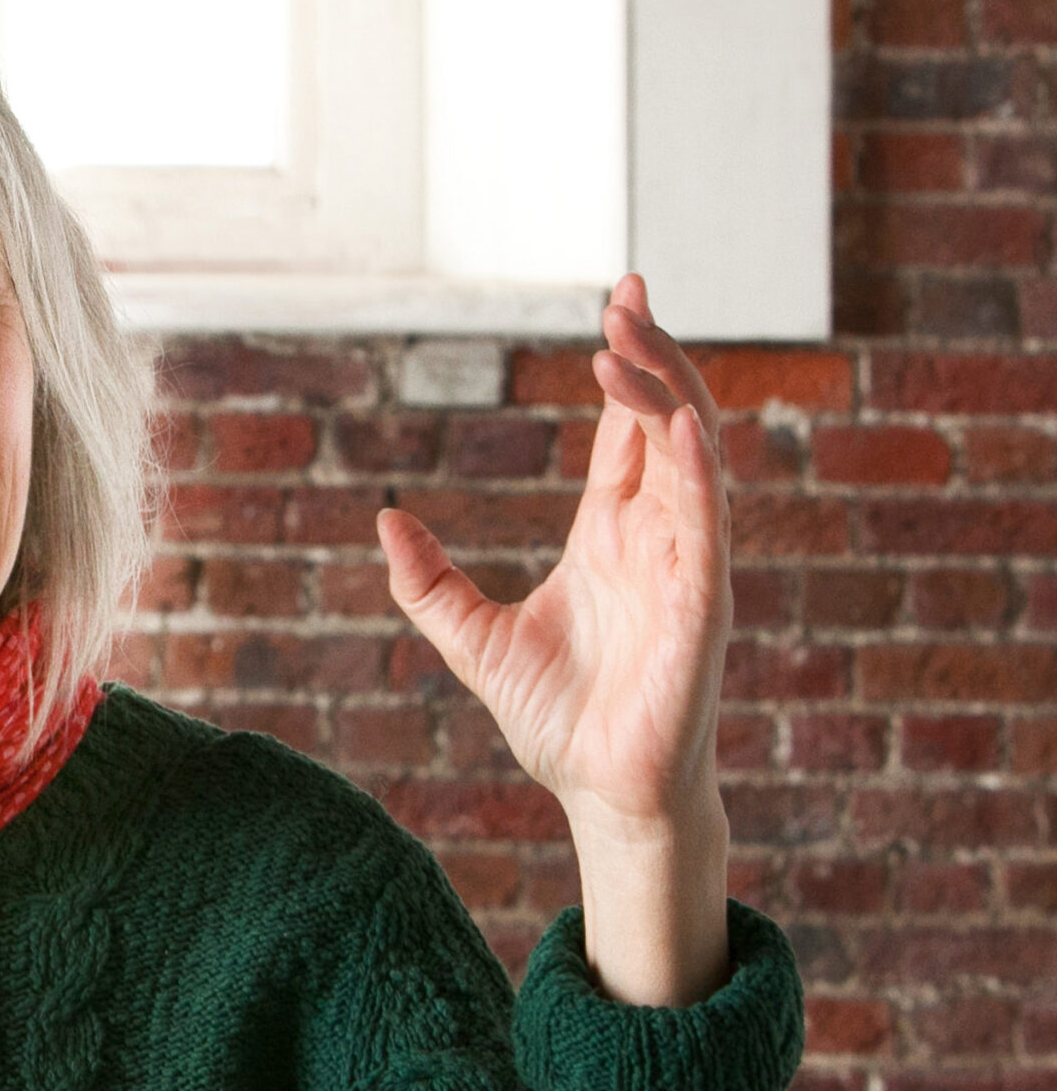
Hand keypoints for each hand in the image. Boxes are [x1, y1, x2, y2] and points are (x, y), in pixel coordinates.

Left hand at [375, 274, 730, 837]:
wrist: (599, 792)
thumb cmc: (557, 719)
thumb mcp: (471, 639)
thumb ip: (428, 582)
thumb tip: (384, 518)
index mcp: (609, 534)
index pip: (628, 427)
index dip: (627, 364)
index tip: (616, 301)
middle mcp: (655, 536)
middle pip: (665, 422)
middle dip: (651, 356)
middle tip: (625, 297)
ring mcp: (684, 565)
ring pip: (691, 455)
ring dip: (666, 395)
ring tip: (628, 341)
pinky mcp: (701, 606)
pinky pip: (707, 525)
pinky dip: (698, 472)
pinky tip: (680, 424)